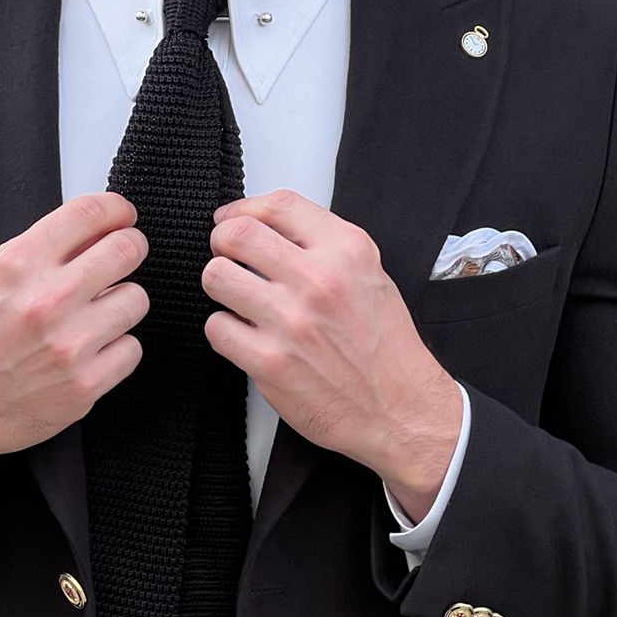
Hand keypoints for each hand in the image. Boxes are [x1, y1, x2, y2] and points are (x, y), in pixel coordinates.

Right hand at [0, 192, 149, 473]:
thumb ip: (39, 257)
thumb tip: (91, 235)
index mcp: (18, 265)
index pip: (89, 213)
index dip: (116, 210)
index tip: (122, 217)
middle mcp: (47, 301)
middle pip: (126, 250)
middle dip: (130, 248)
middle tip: (125, 256)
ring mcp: (69, 346)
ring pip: (135, 300)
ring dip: (122, 304)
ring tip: (98, 315)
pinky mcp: (84, 386)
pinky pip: (131, 350)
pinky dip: (117, 349)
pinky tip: (92, 352)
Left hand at [202, 189, 463, 520]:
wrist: (400, 411)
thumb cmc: (385, 350)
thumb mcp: (371, 277)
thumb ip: (326, 248)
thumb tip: (270, 230)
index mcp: (347, 251)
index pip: (278, 205)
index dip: (242, 208)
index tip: (231, 219)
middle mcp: (319, 280)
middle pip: (237, 234)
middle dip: (222, 242)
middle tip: (226, 257)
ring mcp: (291, 322)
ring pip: (217, 277)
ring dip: (220, 286)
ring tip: (238, 300)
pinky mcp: (270, 362)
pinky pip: (217, 328)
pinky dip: (225, 331)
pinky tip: (246, 337)